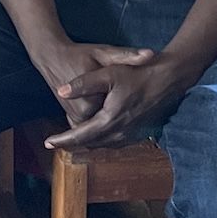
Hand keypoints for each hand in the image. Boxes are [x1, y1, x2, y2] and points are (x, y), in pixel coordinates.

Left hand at [41, 46, 199, 149]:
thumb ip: (83, 83)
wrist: (168, 80)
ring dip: (86, 142)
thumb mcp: (107, 73)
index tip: (47, 143)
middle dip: (72, 143)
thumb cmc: (137, 74)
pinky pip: (113, 142)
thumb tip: (61, 91)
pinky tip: (94, 132)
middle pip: (90, 144)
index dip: (62, 140)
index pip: (80, 136)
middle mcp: (119, 133)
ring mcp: (129, 135)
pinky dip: (100, 139)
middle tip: (56, 141)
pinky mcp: (136, 133)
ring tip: (70, 138)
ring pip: (101, 145)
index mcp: (110, 120)